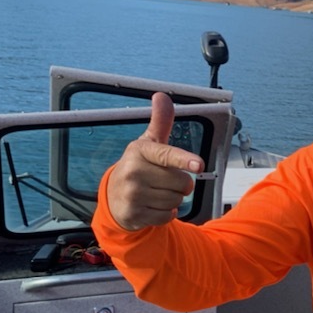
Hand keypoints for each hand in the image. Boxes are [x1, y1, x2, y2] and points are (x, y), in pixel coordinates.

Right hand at [105, 92, 204, 230]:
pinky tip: (152, 206)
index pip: (167, 155)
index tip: (198, 164)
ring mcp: (132, 194)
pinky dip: (166, 213)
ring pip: (176, 200)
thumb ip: (160, 122)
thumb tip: (162, 96)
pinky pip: (167, 216)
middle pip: (182, 182)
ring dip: (173, 199)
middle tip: (164, 181)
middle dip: (181, 184)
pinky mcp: (133, 214)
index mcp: (140, 151)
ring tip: (156, 193)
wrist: (114, 197)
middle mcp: (133, 171)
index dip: (184, 159)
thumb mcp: (148, 144)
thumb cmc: (138, 166)